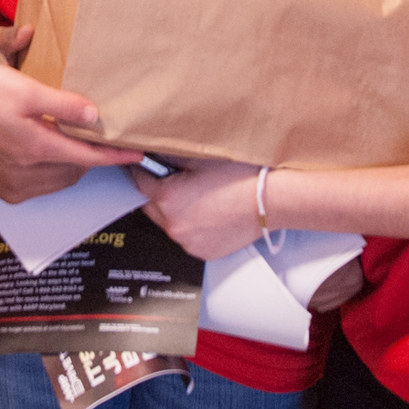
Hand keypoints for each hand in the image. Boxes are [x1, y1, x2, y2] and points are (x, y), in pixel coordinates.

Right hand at [0, 61, 136, 200]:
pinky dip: (52, 171)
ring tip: (78, 142)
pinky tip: (48, 152)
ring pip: (57, 180)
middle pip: (74, 171)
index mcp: (36, 147)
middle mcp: (27, 171)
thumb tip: (95, 116)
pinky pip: (39, 185)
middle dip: (92, 159)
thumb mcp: (27, 89)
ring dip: (72, 165)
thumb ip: (63, 104)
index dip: (114, 155)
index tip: (136, 153)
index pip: (87, 157)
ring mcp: (12, 182)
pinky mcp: (2, 185)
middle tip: (105, 141)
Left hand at [135, 159, 263, 259]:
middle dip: (157, 194)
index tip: (143, 167)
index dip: (141, 171)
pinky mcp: (202, 252)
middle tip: (175, 182)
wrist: (269, 200)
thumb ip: (170, 158)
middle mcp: (173, 225)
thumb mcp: (199, 158)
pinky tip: (209, 214)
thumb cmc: (240, 178)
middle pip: (150, 206)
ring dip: (175, 212)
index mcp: (167, 198)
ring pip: (169, 224)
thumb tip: (155, 156)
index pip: (139, 182)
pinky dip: (192, 227)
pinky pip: (188, 237)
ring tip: (199, 198)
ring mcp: (187, 242)